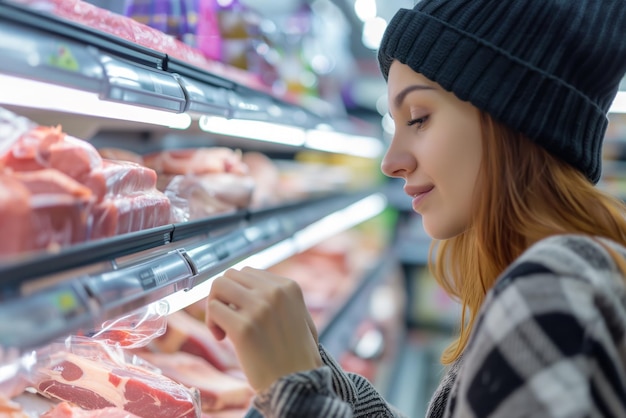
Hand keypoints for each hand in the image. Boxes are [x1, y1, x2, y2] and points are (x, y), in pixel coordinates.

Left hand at [206, 267, 322, 391]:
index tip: (240, 311)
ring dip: (215, 305)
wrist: (298, 384)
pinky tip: (222, 337)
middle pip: (231, 275)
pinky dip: (212, 323)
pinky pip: (213, 309)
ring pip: (219, 286)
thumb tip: (249, 283)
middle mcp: (274, 292)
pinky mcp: (243, 328)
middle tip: (228, 318)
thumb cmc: (296, 354)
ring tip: (223, 326)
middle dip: (224, 296)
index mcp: (288, 286)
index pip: (248, 272)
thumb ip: (280, 297)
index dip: (238, 292)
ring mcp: (259, 308)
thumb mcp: (299, 315)